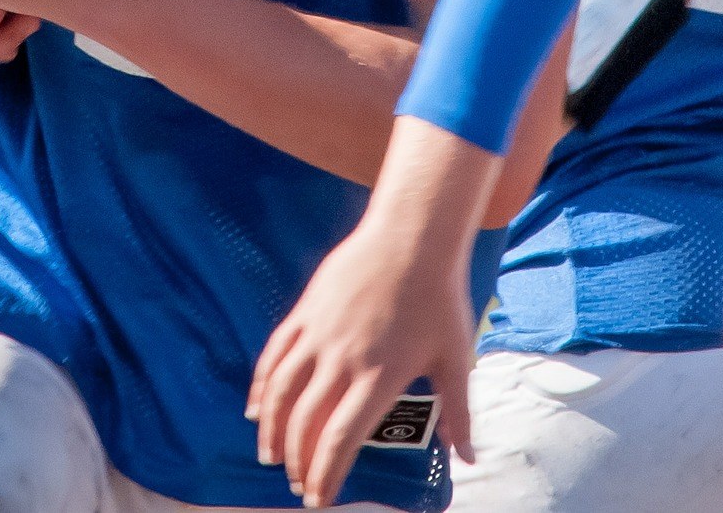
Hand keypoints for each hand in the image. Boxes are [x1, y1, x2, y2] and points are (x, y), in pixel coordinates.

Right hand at [248, 221, 477, 507]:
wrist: (414, 235)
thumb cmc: (440, 296)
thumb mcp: (456, 355)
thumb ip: (460, 412)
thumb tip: (468, 457)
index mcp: (379, 376)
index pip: (340, 439)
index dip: (325, 476)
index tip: (320, 500)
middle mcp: (343, 360)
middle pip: (306, 423)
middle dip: (299, 462)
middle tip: (300, 483)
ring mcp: (319, 334)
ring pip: (281, 394)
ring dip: (271, 431)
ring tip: (271, 457)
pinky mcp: (305, 312)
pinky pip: (274, 356)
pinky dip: (260, 387)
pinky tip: (255, 409)